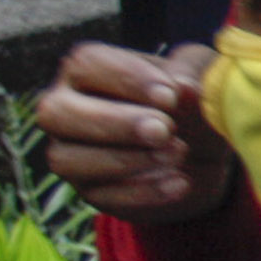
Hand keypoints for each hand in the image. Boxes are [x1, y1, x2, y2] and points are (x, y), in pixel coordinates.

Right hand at [34, 42, 229, 222]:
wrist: (203, 151)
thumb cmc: (191, 100)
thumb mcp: (201, 76)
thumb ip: (193, 75)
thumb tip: (185, 87)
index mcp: (86, 69)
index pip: (85, 64)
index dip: (125, 79)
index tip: (171, 96)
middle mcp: (64, 108)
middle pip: (57, 112)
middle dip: (113, 122)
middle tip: (164, 130)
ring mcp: (69, 152)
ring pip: (67, 159)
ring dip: (125, 160)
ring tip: (178, 153)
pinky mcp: (88, 190)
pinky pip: (99, 196)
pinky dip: (143, 192)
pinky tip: (181, 182)